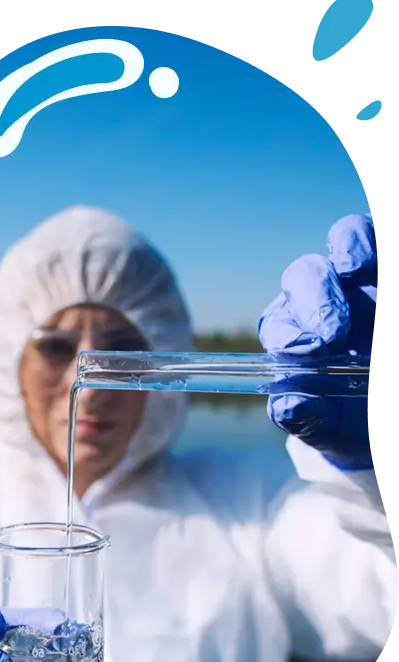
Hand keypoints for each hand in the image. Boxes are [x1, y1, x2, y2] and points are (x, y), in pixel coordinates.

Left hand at [258, 213, 376, 470]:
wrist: (379, 413)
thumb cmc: (352, 416)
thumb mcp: (331, 426)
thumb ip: (308, 418)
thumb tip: (287, 407)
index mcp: (294, 335)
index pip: (279, 325)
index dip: (289, 336)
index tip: (306, 355)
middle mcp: (320, 298)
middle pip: (304, 277)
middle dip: (315, 301)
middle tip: (332, 332)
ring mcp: (358, 276)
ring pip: (342, 240)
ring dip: (346, 250)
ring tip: (354, 270)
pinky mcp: (383, 265)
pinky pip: (371, 235)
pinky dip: (369, 241)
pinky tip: (377, 265)